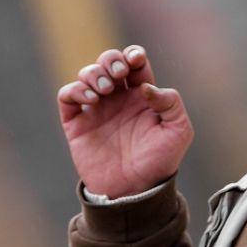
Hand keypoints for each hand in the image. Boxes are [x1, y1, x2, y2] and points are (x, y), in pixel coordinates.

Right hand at [57, 45, 193, 198]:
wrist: (136, 192)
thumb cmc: (160, 161)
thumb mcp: (178, 130)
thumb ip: (170, 102)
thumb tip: (145, 86)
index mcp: (141, 95)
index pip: (134, 62)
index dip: (132, 54)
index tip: (135, 61)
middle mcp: (117, 98)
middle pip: (108, 62)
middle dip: (110, 59)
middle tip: (118, 74)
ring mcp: (96, 110)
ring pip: (86, 74)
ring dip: (93, 73)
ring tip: (104, 90)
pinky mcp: (77, 125)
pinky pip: (67, 96)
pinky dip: (75, 89)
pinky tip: (90, 98)